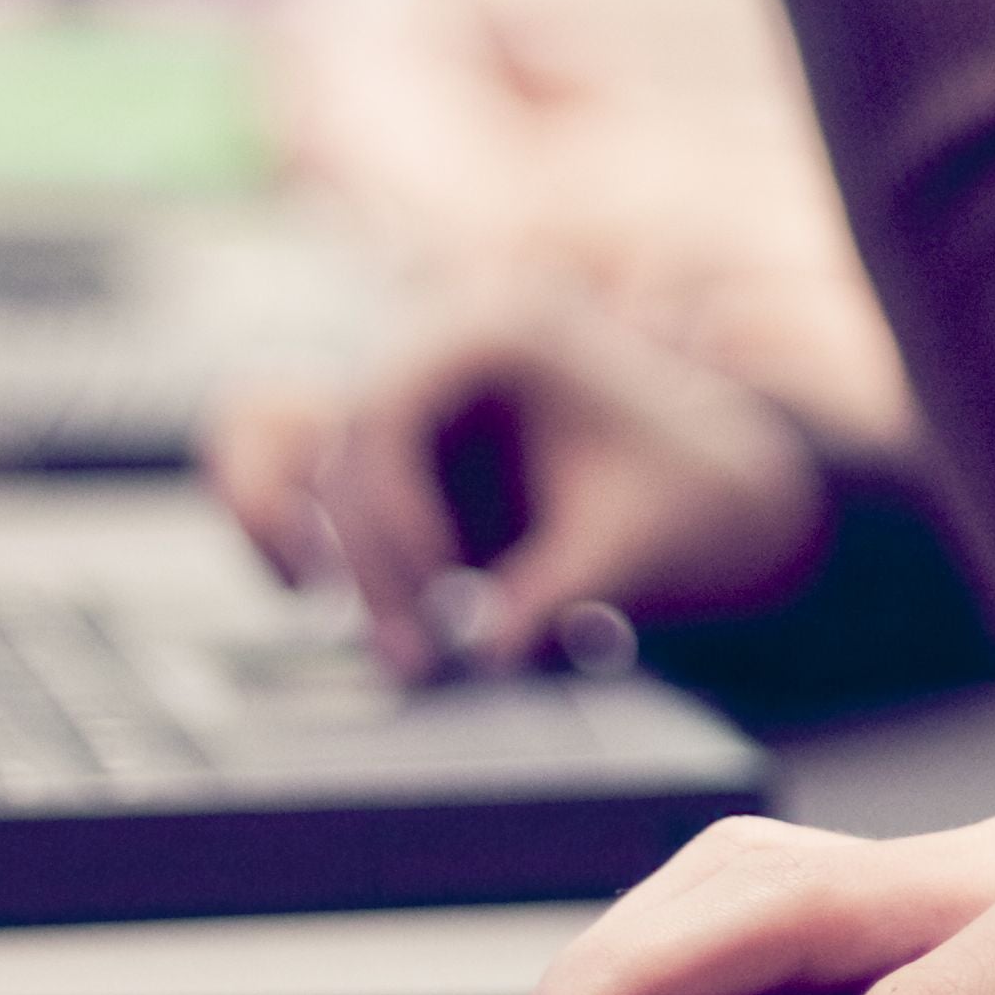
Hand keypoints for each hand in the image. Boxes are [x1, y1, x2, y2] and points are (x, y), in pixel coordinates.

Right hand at [203, 293, 827, 682]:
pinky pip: (290, 465)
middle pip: (339, 446)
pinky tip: (304, 587)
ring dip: (293, 531)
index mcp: (495, 332)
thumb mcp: (636, 540)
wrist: (714, 488)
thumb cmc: (685, 494)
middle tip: (416, 663)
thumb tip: (490, 652)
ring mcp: (406, 402)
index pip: (386, 410)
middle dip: (364, 558)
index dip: (389, 511)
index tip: (441, 592)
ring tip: (338, 619)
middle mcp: (433, 352)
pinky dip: (280, 517)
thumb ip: (561, 588)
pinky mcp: (392, 456)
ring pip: (284, 443)